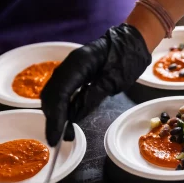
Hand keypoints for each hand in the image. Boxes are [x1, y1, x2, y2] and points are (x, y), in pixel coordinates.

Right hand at [40, 24, 150, 146]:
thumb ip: (94, 95)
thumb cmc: (128, 57)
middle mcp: (69, 65)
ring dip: (58, 116)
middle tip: (59, 139)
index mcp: (78, 63)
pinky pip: (63, 93)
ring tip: (66, 134)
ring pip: (55, 96)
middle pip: (52, 95)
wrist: (131, 43)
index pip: (59, 94)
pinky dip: (64, 109)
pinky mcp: (75, 75)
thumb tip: (75, 115)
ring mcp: (70, 69)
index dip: (55, 118)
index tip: (55, 137)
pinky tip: (69, 121)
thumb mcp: (115, 80)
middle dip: (53, 119)